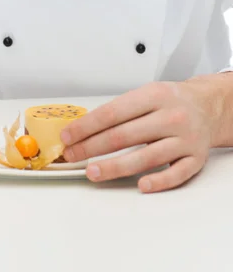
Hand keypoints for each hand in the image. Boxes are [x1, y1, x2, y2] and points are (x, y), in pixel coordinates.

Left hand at [61, 78, 223, 192]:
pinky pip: (176, 174)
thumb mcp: (146, 93)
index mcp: (154, 95)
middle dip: (92, 147)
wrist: (208, 106)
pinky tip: (140, 185)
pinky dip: (158, 181)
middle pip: (124, 136)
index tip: (69, 136)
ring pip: (146, 157)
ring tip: (92, 172)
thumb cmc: (170, 101)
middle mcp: (170, 116)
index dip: (87, 126)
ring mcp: (184, 139)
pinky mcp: (196, 159)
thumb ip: (120, 110)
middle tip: (72, 155)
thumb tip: (84, 129)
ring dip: (114, 167)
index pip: (113, 112)